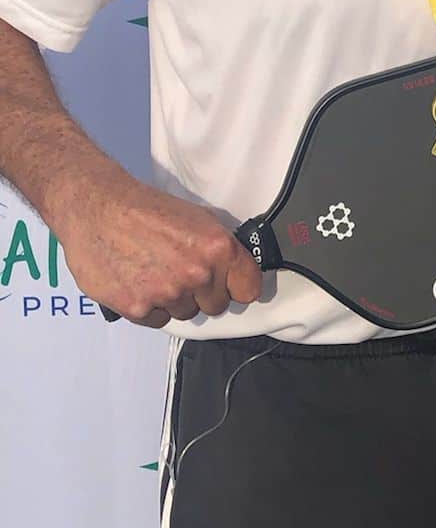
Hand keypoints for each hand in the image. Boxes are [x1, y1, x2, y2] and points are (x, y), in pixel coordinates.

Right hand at [57, 172, 263, 327]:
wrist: (96, 208)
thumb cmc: (145, 209)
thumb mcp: (197, 218)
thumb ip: (220, 249)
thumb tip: (236, 271)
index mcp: (218, 249)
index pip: (248, 289)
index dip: (237, 286)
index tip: (230, 285)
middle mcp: (196, 274)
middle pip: (216, 306)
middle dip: (202, 294)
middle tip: (180, 272)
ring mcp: (166, 293)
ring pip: (184, 313)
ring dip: (172, 300)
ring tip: (152, 271)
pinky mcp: (137, 308)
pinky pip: (156, 320)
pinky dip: (148, 306)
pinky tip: (136, 281)